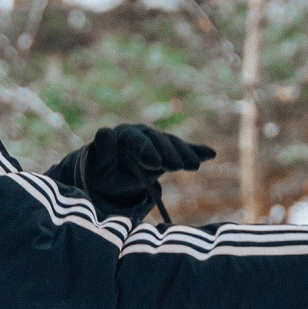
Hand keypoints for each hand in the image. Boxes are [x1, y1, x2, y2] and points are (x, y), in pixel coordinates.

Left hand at [53, 124, 216, 206]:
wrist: (109, 177)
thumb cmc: (101, 170)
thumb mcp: (97, 164)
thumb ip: (102, 149)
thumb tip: (105, 131)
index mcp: (124, 135)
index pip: (138, 139)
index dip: (148, 150)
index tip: (157, 164)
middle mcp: (143, 135)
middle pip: (159, 141)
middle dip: (170, 153)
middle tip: (179, 167)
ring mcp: (157, 144)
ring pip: (172, 146)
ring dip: (184, 154)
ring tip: (194, 166)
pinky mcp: (168, 153)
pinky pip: (183, 151)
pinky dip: (196, 152)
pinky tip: (210, 154)